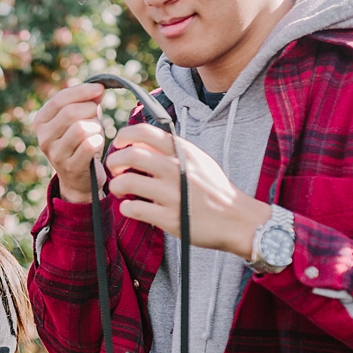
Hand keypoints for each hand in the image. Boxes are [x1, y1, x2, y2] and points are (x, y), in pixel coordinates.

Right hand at [32, 81, 107, 203]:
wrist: (78, 178)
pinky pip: (90, 145)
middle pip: (71, 112)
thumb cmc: (80, 142)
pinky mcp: (70, 167)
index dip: (82, 91)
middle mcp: (43, 137)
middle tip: (96, 118)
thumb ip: (86, 101)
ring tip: (95, 133)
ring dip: (95, 127)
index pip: (60, 99)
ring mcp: (55, 154)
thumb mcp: (79, 119)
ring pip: (81, 128)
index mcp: (41, 121)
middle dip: (90, 110)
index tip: (100, 88)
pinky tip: (97, 144)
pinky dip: (98, 141)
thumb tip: (99, 88)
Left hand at [103, 123, 271, 258]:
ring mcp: (173, 195)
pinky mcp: (170, 219)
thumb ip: (171, 151)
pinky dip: (126, 208)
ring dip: (116, 186)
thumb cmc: (214, 190)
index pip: (146, 132)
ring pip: (127, 182)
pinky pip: (134, 208)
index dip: (124, 135)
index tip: (118, 144)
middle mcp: (178, 169)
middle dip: (114, 161)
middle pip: (130, 155)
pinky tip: (131, 208)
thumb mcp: (198, 161)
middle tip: (115, 170)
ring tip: (120, 190)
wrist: (239, 220)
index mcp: (184, 152)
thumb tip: (138, 142)